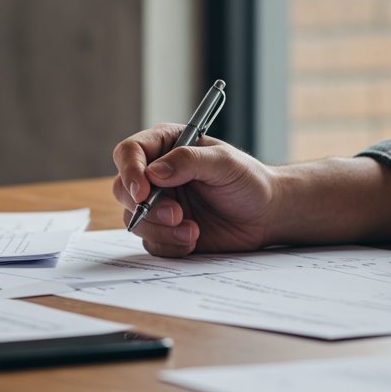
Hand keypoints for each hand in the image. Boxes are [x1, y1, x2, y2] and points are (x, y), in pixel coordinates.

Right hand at [112, 124, 278, 256]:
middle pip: (124, 188)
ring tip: (194, 231)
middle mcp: (155, 175)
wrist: (266, 215)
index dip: (130, 171)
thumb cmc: (248, 180)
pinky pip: (150, 242)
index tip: (143, 192)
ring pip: (133, 219)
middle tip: (177, 215)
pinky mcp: (165, 231)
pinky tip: (193, 239)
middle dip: (146, 207)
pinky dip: (169, 245)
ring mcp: (159, 204)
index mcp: (165, 146)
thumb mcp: (224, 162)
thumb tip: (154, 172)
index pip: (129, 153)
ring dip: (160, 230)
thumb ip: (188, 161)